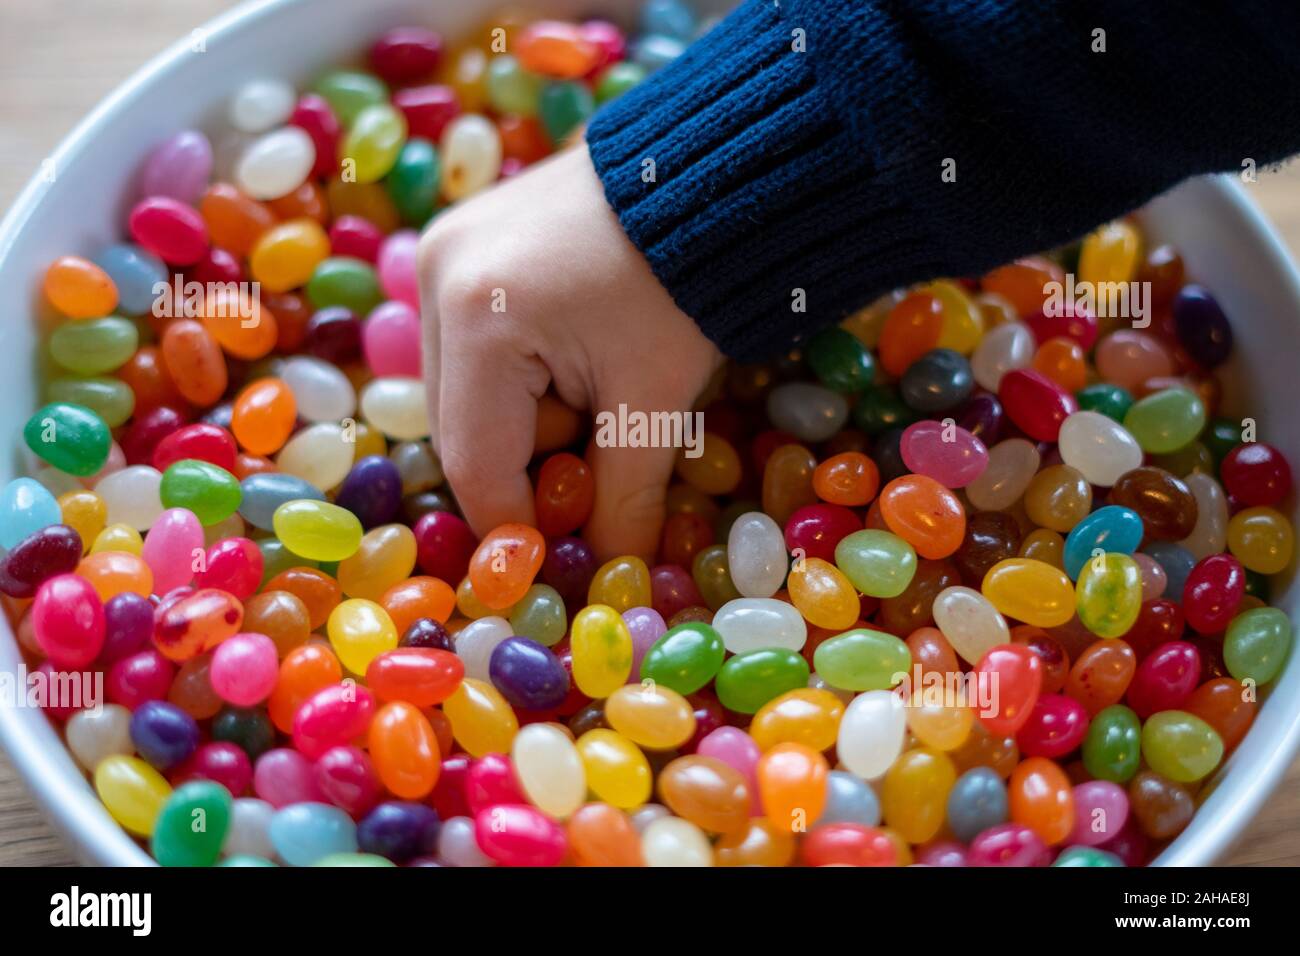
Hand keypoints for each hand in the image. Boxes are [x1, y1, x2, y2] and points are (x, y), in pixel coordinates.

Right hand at [418, 144, 723, 561]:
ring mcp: (440, 255)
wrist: (702, 170)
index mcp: (480, 321)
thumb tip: (613, 575)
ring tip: (598, 399)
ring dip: (525, 423)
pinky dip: (518, 379)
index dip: (518, 526)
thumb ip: (624, 495)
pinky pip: (472, 348)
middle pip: (461, 430)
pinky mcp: (459, 244)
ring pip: (464, 393)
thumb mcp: (655, 398)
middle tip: (594, 480)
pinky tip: (576, 362)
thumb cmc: (684, 283)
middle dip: (526, 471)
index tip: (562, 560)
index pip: (477, 466)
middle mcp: (436, 282)